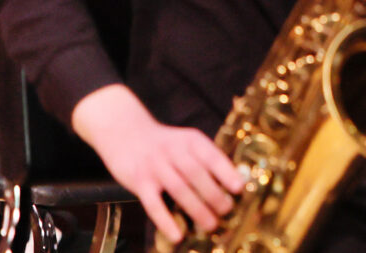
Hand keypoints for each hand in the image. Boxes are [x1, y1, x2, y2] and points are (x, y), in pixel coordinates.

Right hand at [70, 83, 243, 243]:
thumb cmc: (164, 143)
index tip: (239, 188)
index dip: (226, 172)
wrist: (126, 131)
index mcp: (190, 140)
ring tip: (211, 224)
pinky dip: (166, 221)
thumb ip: (204, 158)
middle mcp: (173, 151)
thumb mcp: (186, 141)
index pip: (211, 156)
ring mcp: (155, 166)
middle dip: (214, 195)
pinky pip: (153, 204)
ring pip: (179, 189)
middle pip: (196, 174)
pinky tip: (177, 235)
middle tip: (227, 211)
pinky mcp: (139, 181)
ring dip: (197, 209)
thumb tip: (232, 182)